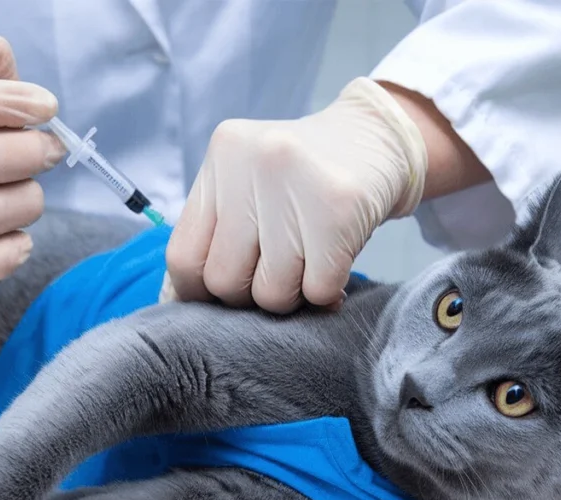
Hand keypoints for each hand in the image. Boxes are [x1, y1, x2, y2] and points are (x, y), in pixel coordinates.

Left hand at [161, 77, 427, 313]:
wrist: (380, 138)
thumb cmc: (303, 177)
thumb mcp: (248, 183)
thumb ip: (214, 232)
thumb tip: (180, 300)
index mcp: (222, 156)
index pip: (183, 256)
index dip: (199, 292)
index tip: (226, 294)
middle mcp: (253, 163)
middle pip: (225, 281)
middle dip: (250, 296)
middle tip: (277, 274)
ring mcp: (297, 182)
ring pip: (271, 293)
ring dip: (292, 296)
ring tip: (307, 268)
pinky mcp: (340, 210)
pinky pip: (316, 290)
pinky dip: (325, 294)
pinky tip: (332, 267)